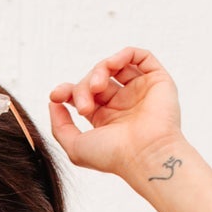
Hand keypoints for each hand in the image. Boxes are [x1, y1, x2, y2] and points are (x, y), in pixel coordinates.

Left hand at [47, 48, 181, 176]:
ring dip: (100, 70)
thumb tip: (54, 103)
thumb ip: (60, 126)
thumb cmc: (114, 157)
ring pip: (115, 66)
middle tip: (84, 106)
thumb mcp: (75, 147)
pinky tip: (113, 65)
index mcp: (106, 119)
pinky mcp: (157, 82)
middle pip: (95, 79)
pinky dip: (123, 54)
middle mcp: (123, 104)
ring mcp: (140, 92)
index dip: (67, 90)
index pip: (84, 94)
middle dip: (83, 86)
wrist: (145, 156)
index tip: (56, 96)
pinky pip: (140, 56)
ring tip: (96, 87)